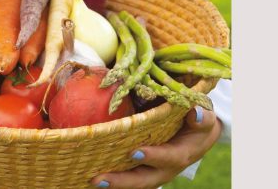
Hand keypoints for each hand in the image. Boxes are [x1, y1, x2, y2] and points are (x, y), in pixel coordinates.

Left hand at [91, 106, 222, 188]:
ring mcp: (152, 172)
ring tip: (91, 180)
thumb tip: (196, 112)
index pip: (168, 158)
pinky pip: (127, 177)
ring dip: (112, 183)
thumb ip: (202, 117)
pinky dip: (112, 179)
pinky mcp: (142, 170)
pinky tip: (89, 174)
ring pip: (132, 183)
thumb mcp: (205, 119)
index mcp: (181, 154)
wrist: (197, 137)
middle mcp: (165, 169)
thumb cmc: (198, 123)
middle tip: (99, 179)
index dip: (153, 156)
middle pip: (143, 180)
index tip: (134, 153)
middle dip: (121, 181)